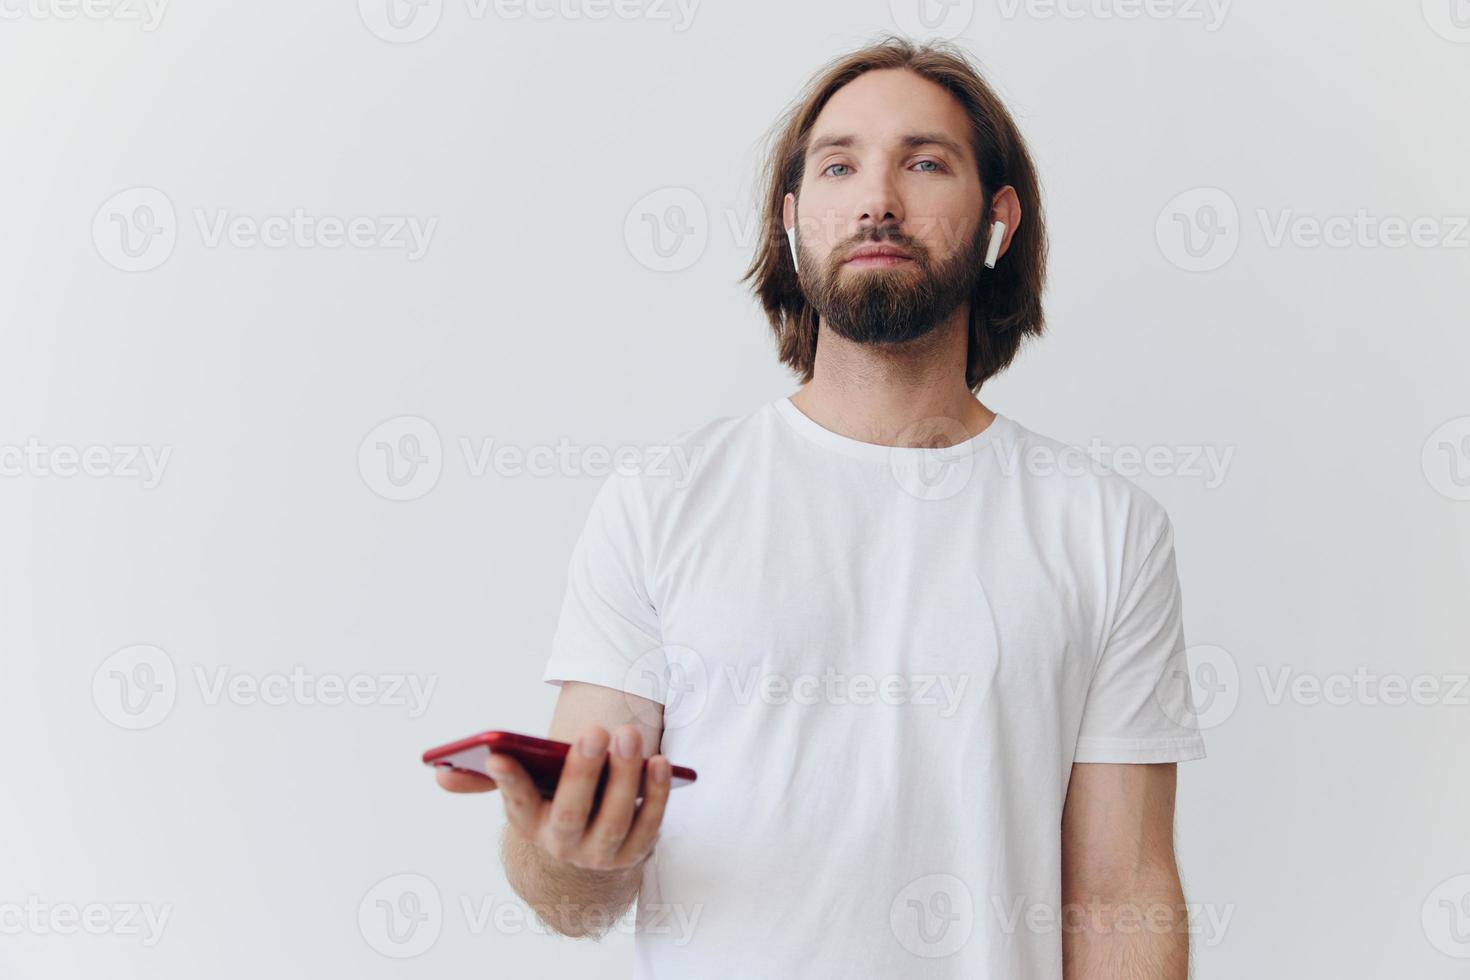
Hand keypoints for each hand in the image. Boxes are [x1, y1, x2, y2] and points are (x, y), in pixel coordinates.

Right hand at [436, 722, 672, 871]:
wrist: (590, 852)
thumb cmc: (555, 803)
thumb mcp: (524, 794)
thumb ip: (487, 778)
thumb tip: (440, 773)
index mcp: (530, 823)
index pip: (516, 803)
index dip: (507, 780)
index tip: (498, 753)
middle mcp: (562, 844)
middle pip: (572, 812)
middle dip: (581, 772)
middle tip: (594, 730)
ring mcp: (601, 852)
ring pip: (615, 818)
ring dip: (625, 777)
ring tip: (629, 735)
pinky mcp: (636, 851)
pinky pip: (650, 824)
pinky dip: (656, 794)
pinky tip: (659, 762)